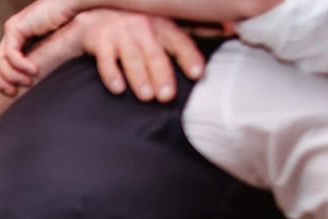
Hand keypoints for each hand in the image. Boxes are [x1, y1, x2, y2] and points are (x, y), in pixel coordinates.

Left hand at [0, 0, 86, 95]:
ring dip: (12, 76)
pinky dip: (20, 65)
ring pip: (0, 61)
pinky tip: (34, 70)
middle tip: (11, 93)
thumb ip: (36, 61)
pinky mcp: (17, 27)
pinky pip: (11, 54)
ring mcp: (12, 29)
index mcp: (17, 38)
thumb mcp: (49, 49)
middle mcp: (11, 33)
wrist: (75, 6)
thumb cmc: (69, 25)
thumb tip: (33, 80)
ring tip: (28, 83)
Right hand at [79, 10, 202, 101]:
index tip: (198, 73)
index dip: (189, 56)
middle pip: (155, 53)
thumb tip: (229, 28)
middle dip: (162, 74)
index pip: (179, 41)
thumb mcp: (167, 19)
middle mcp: (143, 26)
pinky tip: (118, 88)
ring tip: (146, 97)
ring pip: (132, 58)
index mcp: (162, 22)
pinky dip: (111, 74)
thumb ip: (197, 26)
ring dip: (139, 78)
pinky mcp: (100, 41)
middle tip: (167, 96)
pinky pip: (105, 60)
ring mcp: (120, 33)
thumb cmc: (138, 20)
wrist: (98, 11)